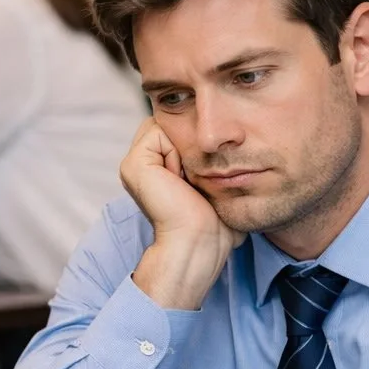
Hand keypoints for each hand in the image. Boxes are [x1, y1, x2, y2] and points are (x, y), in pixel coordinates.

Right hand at [120, 119, 243, 309]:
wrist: (199, 243)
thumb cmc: (214, 223)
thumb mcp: (216, 185)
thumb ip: (213, 161)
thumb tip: (235, 141)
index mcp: (157, 169)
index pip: (176, 131)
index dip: (196, 143)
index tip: (204, 176)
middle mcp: (142, 165)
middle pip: (170, 125)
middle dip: (189, 143)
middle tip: (194, 179)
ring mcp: (133, 164)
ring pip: (165, 126)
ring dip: (184, 148)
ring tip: (187, 179)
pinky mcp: (133, 165)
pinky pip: (158, 131)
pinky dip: (175, 150)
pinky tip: (178, 178)